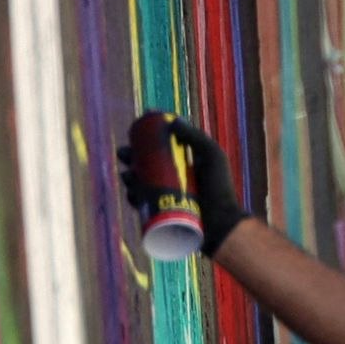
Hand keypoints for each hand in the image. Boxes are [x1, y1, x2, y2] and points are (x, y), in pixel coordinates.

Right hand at [120, 113, 249, 256]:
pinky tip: (132, 194)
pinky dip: (133, 198)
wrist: (220, 223)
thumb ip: (195, 136)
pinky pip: (140, 203)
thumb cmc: (220, 188)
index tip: (134, 131)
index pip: (158, 147)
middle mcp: (171, 177)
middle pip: (144, 163)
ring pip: (138, 182)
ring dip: (128, 177)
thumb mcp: (212, 156)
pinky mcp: (160, 212)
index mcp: (182, 162)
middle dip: (130, 157)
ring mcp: (164, 195)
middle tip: (125, 155)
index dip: (144, 139)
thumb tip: (173, 120)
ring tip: (129, 176)